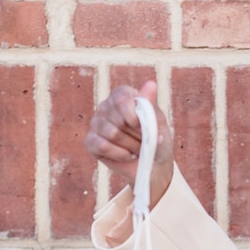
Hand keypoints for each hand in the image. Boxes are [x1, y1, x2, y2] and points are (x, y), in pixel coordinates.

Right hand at [85, 81, 174, 207]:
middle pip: (118, 119)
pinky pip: (102, 145)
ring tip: (138, 149)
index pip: (121, 98)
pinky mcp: (90, 142)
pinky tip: (127, 155)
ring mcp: (96, 124)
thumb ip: (150, 104)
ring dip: (131, 146)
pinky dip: (119, 154)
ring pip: (111, 133)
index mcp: (122, 96)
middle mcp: (106, 107)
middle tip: (144, 142)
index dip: (134, 116)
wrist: (154, 166)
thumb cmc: (157, 140)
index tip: (144, 127)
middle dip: (136, 135)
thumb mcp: (159, 122)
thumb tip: (151, 83)